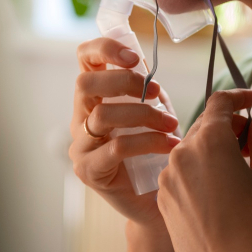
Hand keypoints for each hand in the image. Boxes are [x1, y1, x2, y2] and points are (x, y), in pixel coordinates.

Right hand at [69, 37, 180, 230]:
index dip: (104, 49)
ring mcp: (81, 146)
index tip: (134, 57)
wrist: (155, 202)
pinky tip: (170, 146)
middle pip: (85, 83)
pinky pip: (116, 147)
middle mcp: (80, 118)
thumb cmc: (155, 152)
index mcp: (93, 98)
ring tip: (171, 124)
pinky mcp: (89, 171)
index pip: (84, 59)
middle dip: (125, 81)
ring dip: (144, 114)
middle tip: (157, 92)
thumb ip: (148, 89)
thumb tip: (150, 62)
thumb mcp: (153, 113)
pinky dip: (148, 142)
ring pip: (103, 116)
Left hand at [157, 90, 251, 251]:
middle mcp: (182, 152)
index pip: (220, 102)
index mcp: (210, 141)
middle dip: (225, 127)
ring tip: (231, 167)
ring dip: (208, 149)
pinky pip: (178, 170)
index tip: (250, 100)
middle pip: (203, 125)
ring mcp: (168, 174)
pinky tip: (214, 188)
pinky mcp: (162, 194)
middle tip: (248, 138)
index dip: (237, 96)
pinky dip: (195, 169)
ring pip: (188, 148)